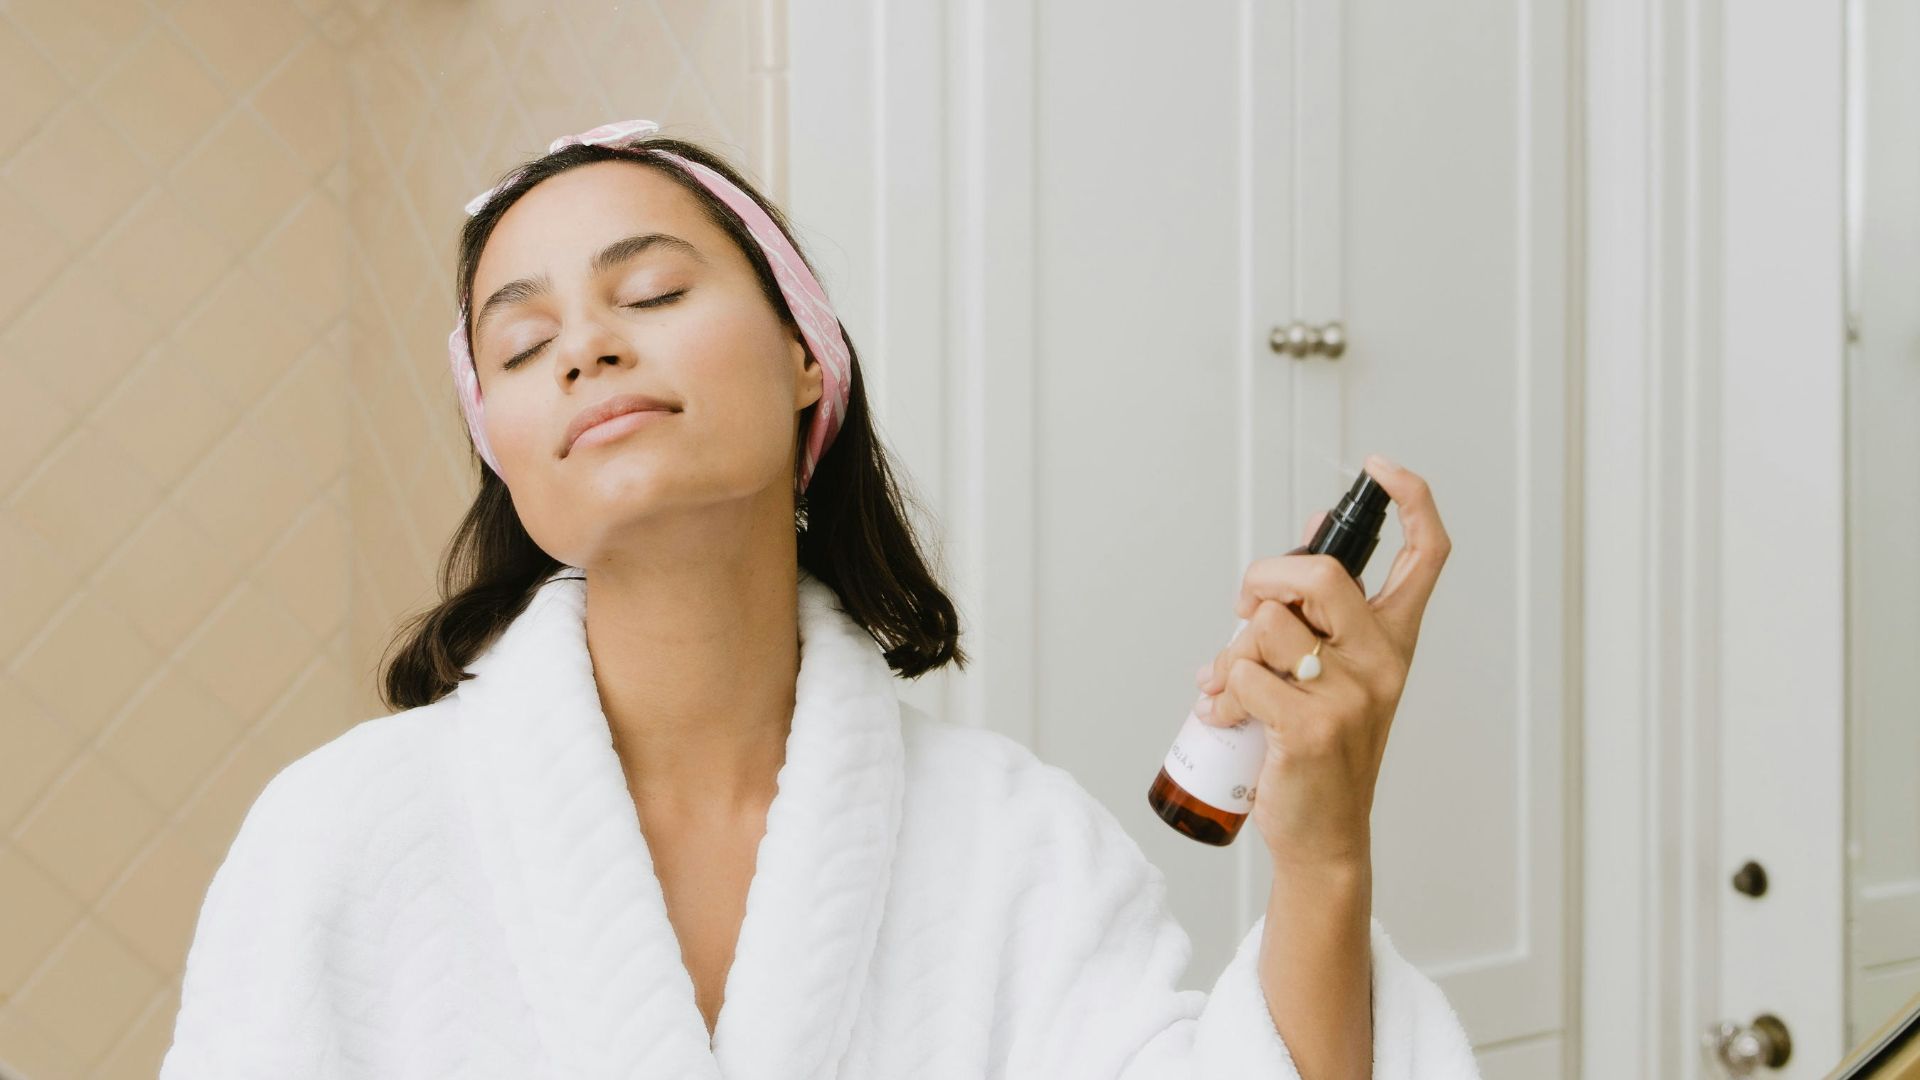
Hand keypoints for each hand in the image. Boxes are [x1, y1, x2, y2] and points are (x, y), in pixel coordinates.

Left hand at [1192, 454, 1451, 869]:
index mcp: (1394, 640)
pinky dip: (1220, 691)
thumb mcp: (1333, 673)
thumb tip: (1306, 534)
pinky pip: (1242, 673)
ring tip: (1232, 685)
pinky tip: (1226, 715)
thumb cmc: (1319, 748)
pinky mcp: (1310, 727)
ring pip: (1267, 625)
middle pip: (1320, 573)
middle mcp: (1382, 661)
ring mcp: (1350, 695)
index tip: (1380, 468)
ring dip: (1232, 651)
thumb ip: (1318, 613)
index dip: (1410, 500)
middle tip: (1246, 611)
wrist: (1322, 834)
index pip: (1426, 556)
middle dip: (1263, 578)